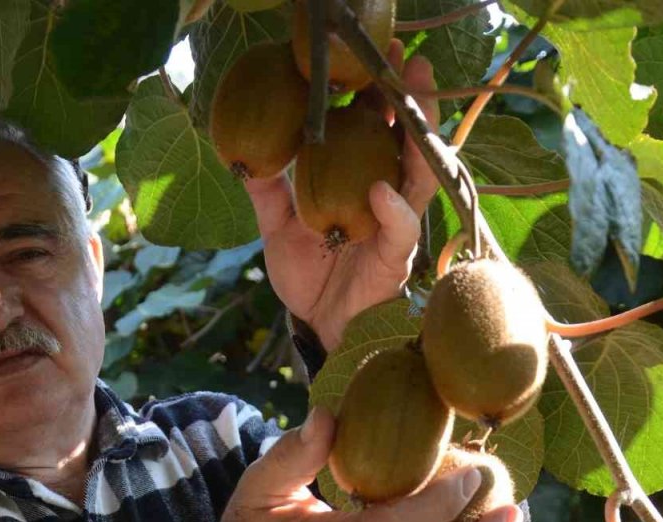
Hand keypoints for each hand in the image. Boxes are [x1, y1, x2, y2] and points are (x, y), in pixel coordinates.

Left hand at [246, 42, 441, 352]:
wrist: (317, 328)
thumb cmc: (309, 275)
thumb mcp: (278, 227)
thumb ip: (269, 190)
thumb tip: (242, 152)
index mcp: (362, 180)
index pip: (376, 126)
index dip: (377, 90)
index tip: (371, 52)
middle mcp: (388, 195)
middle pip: (408, 137)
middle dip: (410, 96)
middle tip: (405, 56)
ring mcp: (397, 224)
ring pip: (420, 172)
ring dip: (418, 135)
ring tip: (412, 98)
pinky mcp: (396, 257)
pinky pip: (401, 228)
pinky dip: (393, 208)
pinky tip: (380, 189)